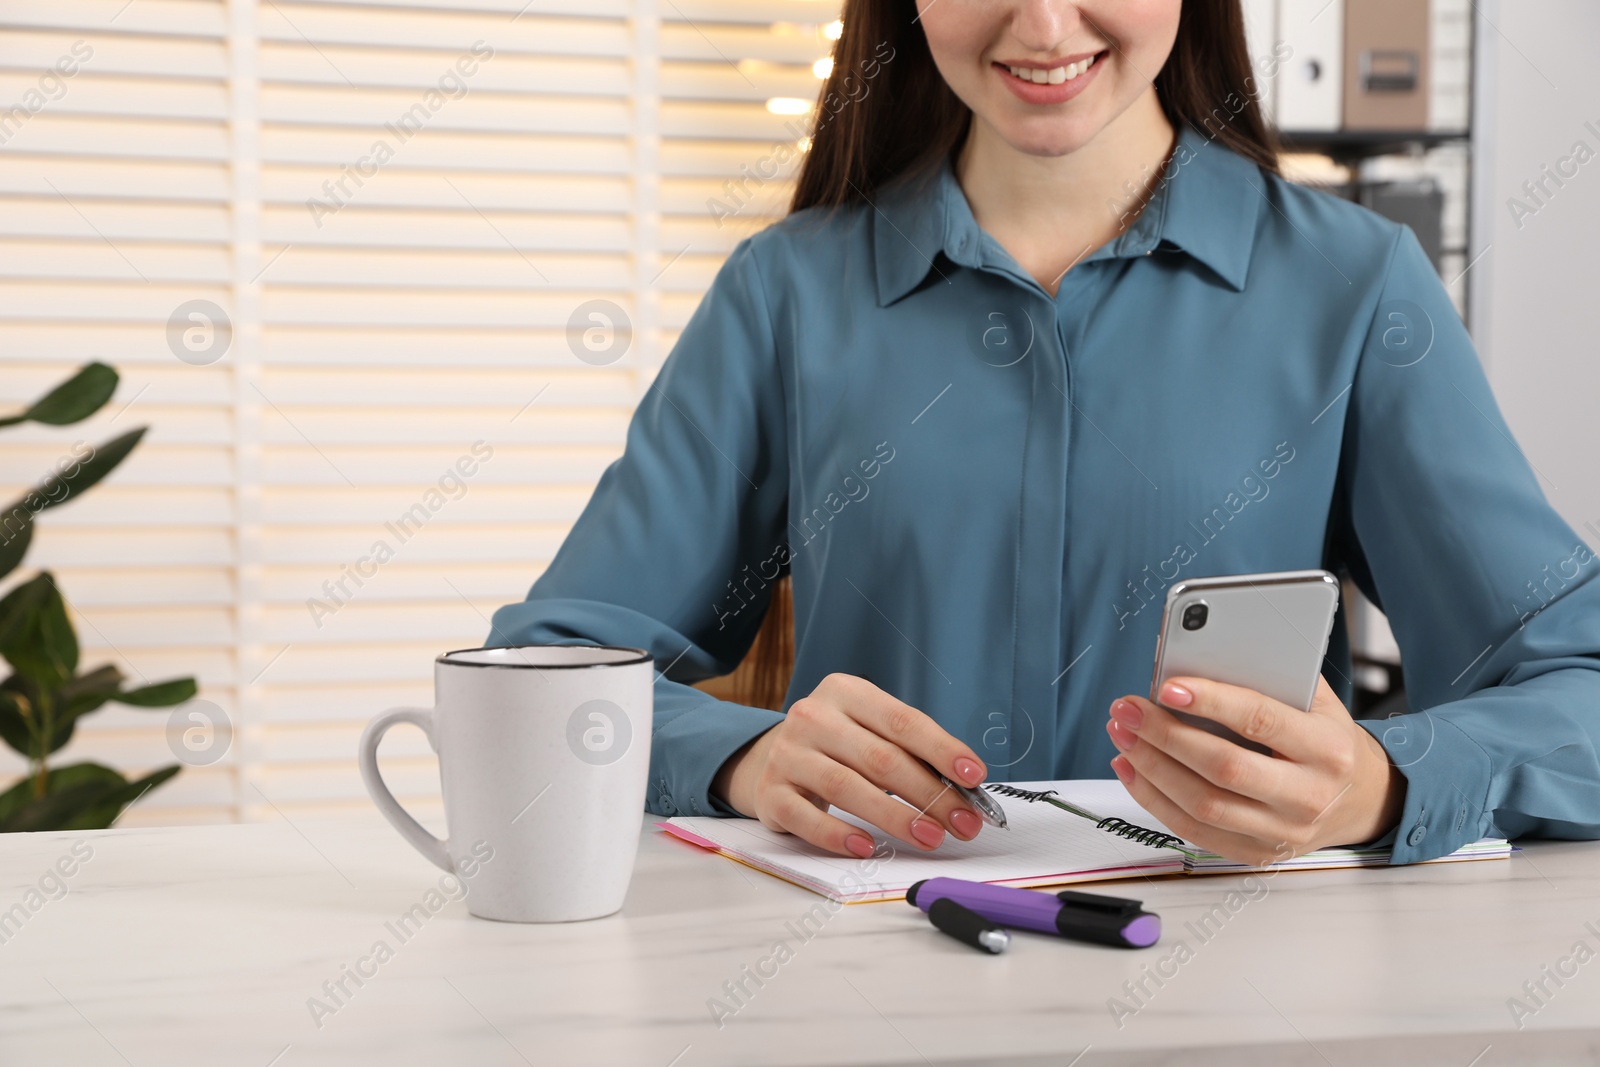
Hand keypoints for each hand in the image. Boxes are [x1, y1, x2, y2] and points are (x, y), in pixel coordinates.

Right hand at [711, 673, 988, 857]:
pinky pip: (807, 819)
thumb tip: (964, 789)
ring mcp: (788, 754)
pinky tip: (868, 847)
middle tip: (962, 821)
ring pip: (846, 787)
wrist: (770, 758)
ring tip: (930, 836)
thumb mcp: (869, 731)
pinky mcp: (771, 793)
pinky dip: (840, 836)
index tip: (974, 775)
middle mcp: (813, 717)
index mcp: (845, 692)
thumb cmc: (838, 746)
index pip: (902, 721)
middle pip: (880, 758)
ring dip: (895, 817)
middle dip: (930, 793)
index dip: (941, 749)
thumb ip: (910, 752)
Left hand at [1105, 675, 1404, 865]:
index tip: (1167, 686)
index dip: (1211, 702)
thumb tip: (1200, 653)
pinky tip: (1131, 768)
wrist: (1361, 798)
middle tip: (1128, 708)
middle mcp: (1308, 796)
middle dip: (1165, 735)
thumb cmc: (1325, 738)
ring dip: (1151, 768)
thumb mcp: (1315, 700)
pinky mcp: (1257, 853)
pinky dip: (1154, 799)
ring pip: (1202, 805)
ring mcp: (1283, 832)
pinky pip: (1194, 831)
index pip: (1260, 721)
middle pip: (1223, 768)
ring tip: (1122, 734)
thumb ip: (1269, 678)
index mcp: (1327, 749)